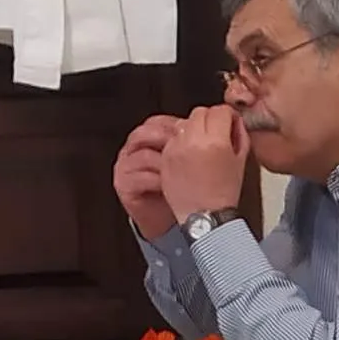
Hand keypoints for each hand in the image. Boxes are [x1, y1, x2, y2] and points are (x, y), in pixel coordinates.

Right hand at [114, 115, 183, 239]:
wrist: (170, 217)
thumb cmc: (182, 188)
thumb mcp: (188, 161)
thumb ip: (192, 142)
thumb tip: (215, 125)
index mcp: (148, 138)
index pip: (158, 122)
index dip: (175, 125)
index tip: (194, 131)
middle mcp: (133, 149)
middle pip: (144, 133)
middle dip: (168, 139)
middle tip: (186, 148)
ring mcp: (126, 166)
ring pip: (142, 155)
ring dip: (164, 161)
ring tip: (181, 169)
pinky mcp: (124, 185)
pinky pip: (138, 178)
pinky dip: (157, 180)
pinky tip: (171, 184)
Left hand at [157, 105, 248, 222]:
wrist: (205, 216)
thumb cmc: (224, 193)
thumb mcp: (241, 162)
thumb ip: (240, 135)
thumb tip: (234, 121)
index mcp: (216, 142)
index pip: (220, 111)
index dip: (228, 115)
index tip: (229, 121)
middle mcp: (193, 142)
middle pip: (200, 112)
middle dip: (210, 119)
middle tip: (215, 131)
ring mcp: (176, 148)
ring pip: (184, 122)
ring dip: (194, 128)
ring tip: (201, 143)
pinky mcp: (165, 157)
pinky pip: (173, 138)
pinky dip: (181, 141)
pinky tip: (189, 155)